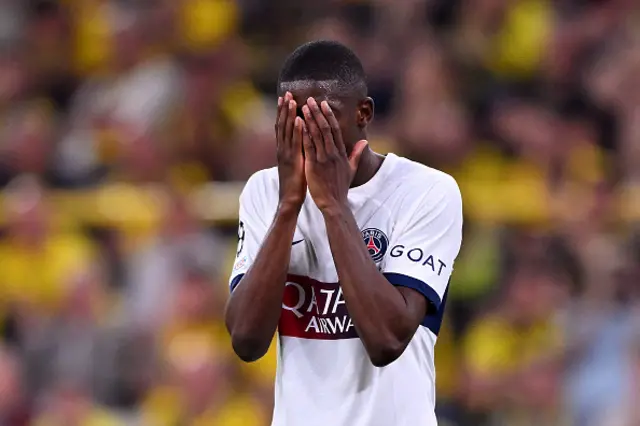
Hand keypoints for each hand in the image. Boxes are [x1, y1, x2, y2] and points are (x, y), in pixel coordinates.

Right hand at [276, 92, 305, 211]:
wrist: (290, 199)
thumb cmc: (296, 183)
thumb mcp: (297, 163)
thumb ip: (299, 151)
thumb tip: (304, 140)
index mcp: (285, 149)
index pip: (284, 127)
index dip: (284, 112)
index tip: (287, 98)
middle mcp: (283, 149)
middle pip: (283, 125)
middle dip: (285, 109)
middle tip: (287, 93)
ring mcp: (286, 154)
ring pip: (287, 131)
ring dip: (289, 115)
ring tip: (291, 100)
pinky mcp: (293, 161)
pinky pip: (296, 143)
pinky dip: (297, 130)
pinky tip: (300, 119)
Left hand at [301, 98, 367, 212]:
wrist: (334, 203)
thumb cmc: (341, 187)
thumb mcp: (351, 169)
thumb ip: (356, 154)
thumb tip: (365, 142)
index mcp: (341, 153)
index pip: (335, 129)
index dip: (329, 115)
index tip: (323, 103)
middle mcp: (333, 153)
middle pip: (325, 128)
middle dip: (317, 112)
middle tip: (310, 99)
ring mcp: (323, 159)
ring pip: (316, 134)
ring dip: (309, 119)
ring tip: (303, 107)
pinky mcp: (313, 165)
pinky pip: (308, 146)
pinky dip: (304, 134)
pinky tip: (298, 124)